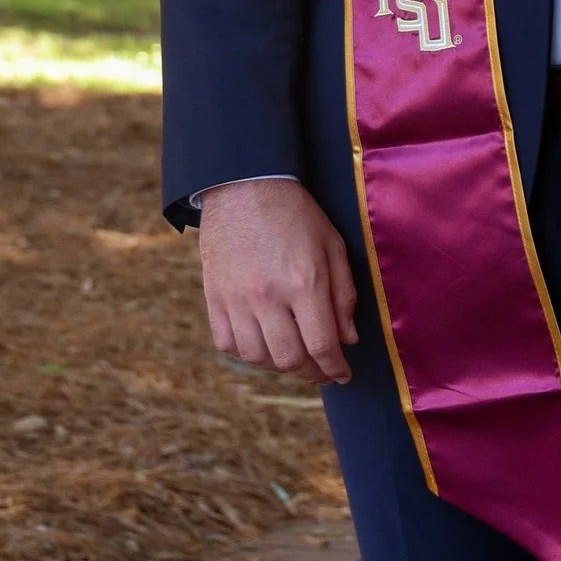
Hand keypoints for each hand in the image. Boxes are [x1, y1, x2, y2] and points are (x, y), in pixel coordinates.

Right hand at [199, 178, 359, 384]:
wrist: (244, 185)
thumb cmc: (296, 214)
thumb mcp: (332, 245)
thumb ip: (343, 294)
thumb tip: (347, 339)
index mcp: (303, 281)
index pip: (321, 345)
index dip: (335, 368)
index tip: (342, 375)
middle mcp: (268, 295)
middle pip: (289, 359)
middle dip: (311, 373)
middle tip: (321, 370)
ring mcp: (236, 298)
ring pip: (257, 357)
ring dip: (279, 365)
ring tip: (294, 356)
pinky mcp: (214, 296)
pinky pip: (227, 343)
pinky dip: (247, 352)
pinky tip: (263, 343)